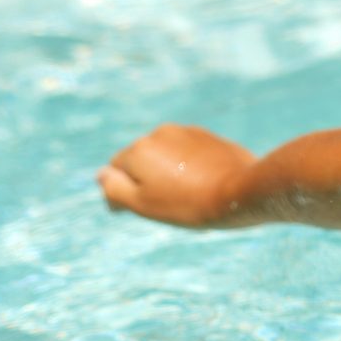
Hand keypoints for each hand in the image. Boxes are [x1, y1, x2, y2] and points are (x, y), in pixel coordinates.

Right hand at [97, 123, 256, 228]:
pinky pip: (188, 152)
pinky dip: (189, 166)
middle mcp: (159, 133)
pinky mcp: (208, 137)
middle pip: (142, 160)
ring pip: (166, 155)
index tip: (148, 208)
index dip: (126, 192)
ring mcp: (186, 132)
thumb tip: (100, 175)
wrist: (240, 192)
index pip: (116, 171)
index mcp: (138, 149)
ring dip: (170, 171)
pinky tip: (205, 182)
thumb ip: (114, 188)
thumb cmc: (188, 203)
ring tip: (189, 193)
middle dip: (149, 179)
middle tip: (171, 203)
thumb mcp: (142, 204)